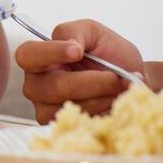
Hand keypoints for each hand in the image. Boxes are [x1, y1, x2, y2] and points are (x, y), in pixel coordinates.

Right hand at [14, 19, 145, 122]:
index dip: (50, 53)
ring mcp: (47, 110)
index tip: (77, 51)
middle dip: (92, 82)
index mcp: (37, 59)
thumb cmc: (109, 54)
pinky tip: (116, 104)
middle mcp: (36, 86)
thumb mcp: (93, 32)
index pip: (28, 55)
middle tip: (116, 77)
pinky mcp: (63, 130)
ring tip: (120, 90)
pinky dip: (105, 113)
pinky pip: (83, 124)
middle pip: (55, 86)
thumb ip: (75, 32)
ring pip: (72, 107)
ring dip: (102, 98)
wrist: (134, 81)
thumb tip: (71, 46)